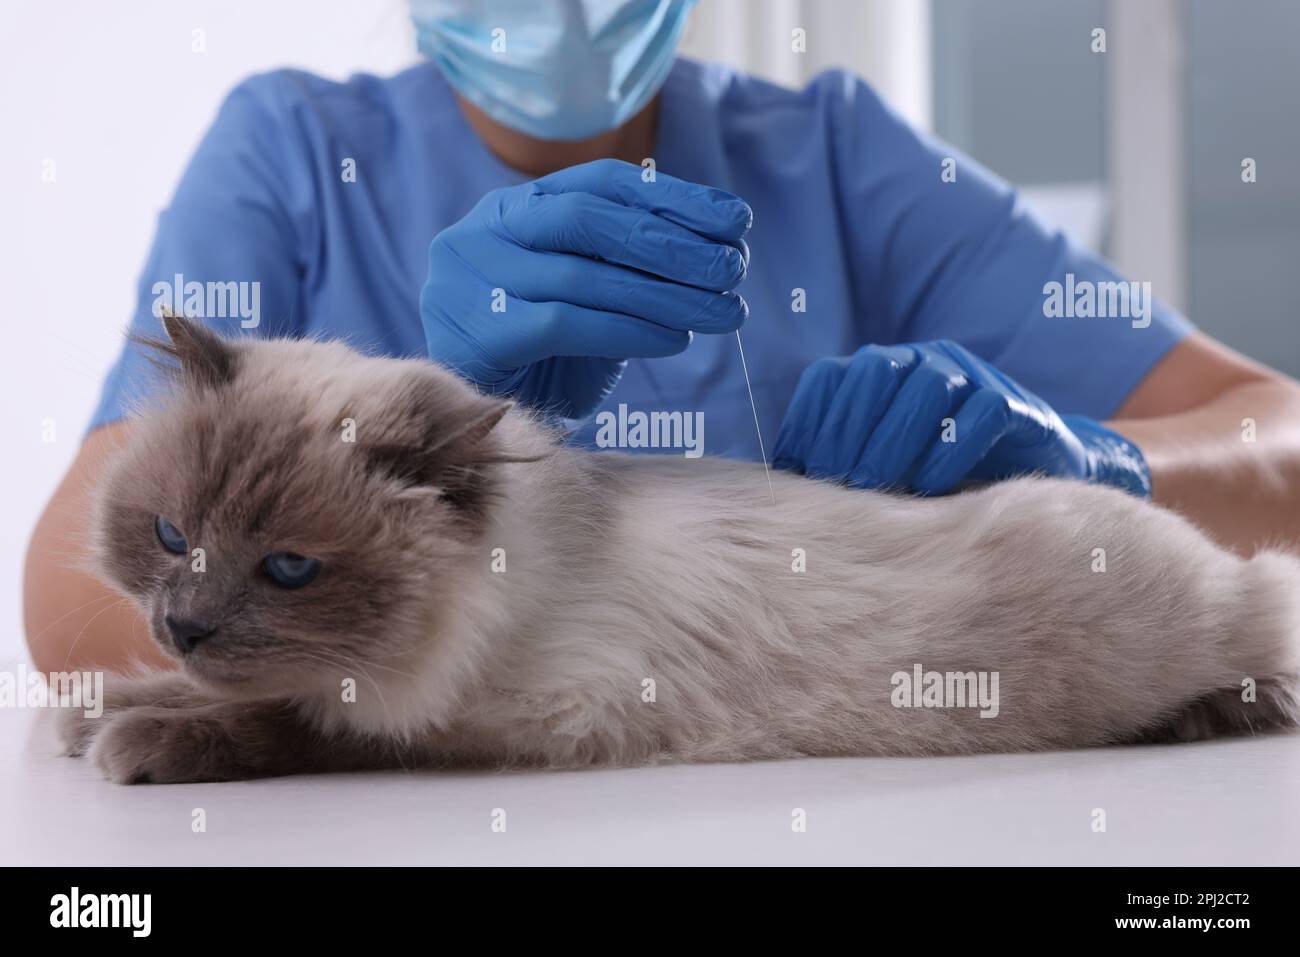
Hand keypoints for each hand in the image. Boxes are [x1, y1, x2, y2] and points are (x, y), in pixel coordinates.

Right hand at [420, 158, 752, 420]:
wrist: (479, 426)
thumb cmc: (541, 361)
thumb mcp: (588, 298)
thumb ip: (628, 265)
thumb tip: (720, 246)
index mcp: (514, 209)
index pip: (601, 184)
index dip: (673, 198)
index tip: (736, 220)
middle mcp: (484, 232)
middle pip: (588, 220)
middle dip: (672, 244)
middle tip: (734, 268)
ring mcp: (469, 280)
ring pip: (582, 275)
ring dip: (665, 295)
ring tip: (722, 312)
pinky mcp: (475, 333)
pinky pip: (565, 324)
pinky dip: (629, 331)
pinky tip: (676, 340)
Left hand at [773, 340, 1150, 496]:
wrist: (1034, 471)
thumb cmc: (942, 472)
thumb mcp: (884, 463)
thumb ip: (842, 460)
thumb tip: (785, 484)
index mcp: (884, 370)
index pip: (830, 377)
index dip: (807, 420)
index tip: (794, 470)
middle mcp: (925, 360)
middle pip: (875, 372)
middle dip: (847, 428)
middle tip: (835, 481)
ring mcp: (973, 376)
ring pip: (927, 387)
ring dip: (893, 439)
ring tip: (873, 485)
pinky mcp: (1015, 404)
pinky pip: (981, 414)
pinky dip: (950, 450)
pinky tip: (929, 487)